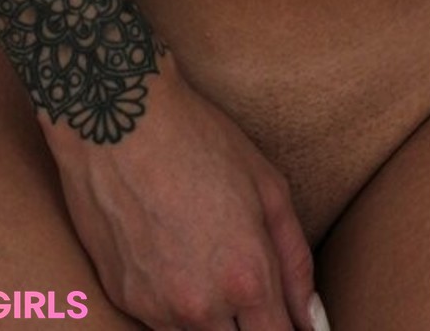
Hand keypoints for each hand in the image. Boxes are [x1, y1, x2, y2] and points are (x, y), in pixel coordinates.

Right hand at [41, 52, 320, 330]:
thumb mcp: (268, 187)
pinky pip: (160, 322)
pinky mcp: (123, 298)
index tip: (288, 319)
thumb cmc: (199, 141)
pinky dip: (175, 306)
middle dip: (251, 325)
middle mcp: (200, 307)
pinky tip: (175, 256)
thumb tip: (311, 318)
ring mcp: (156, 307)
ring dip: (213, 321)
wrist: (118, 120)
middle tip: (253, 294)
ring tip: (209, 260)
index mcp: (245, 278)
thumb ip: (295, 261)